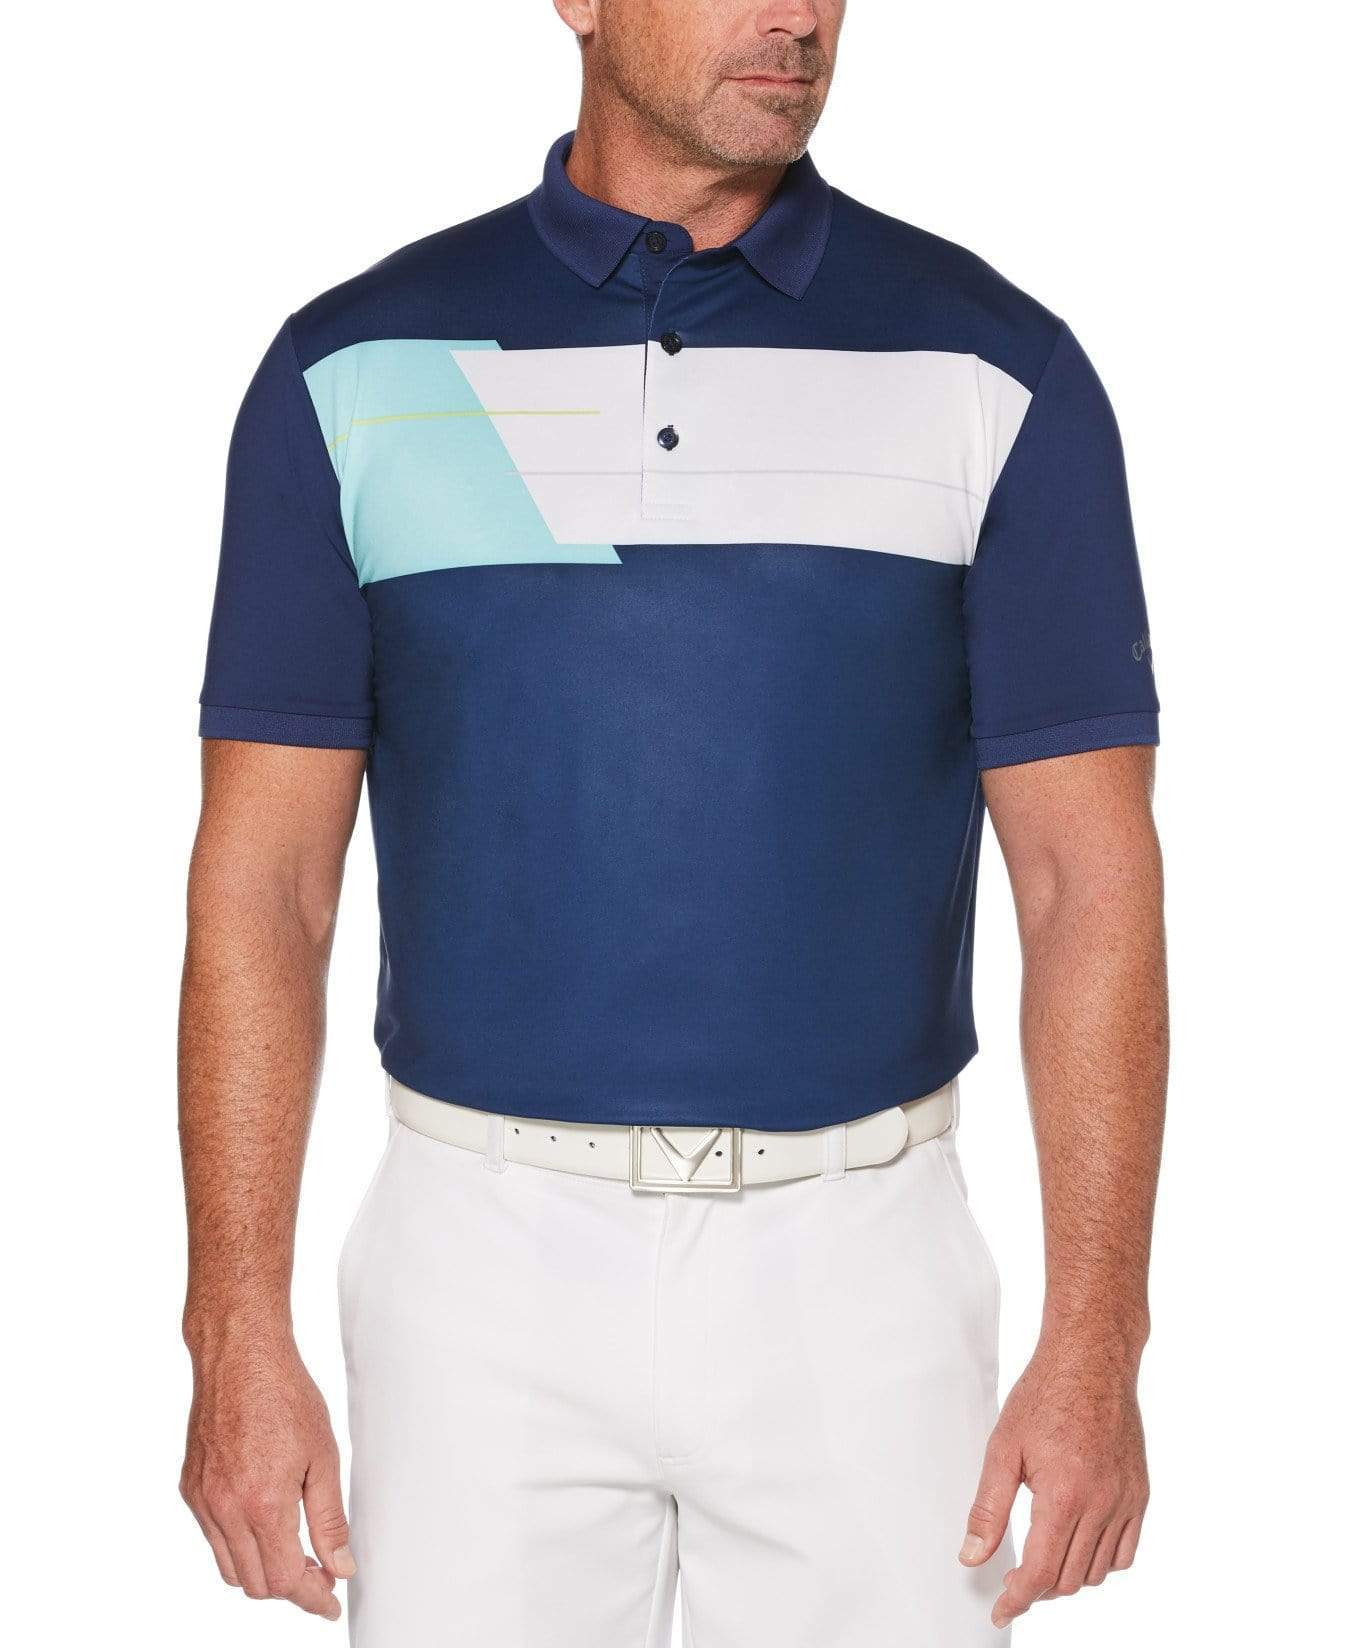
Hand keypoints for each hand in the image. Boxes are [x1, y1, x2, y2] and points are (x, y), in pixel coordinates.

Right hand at [180, 1330, 354, 1620]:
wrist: (240, 1357)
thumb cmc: (284, 1394)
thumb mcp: (324, 1456)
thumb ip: (329, 1519)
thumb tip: (339, 1565)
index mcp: (262, 1504)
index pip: (285, 1580)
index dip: (311, 1597)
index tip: (329, 1603)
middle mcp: (225, 1509)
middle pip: (256, 1584)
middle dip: (290, 1587)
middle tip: (320, 1572)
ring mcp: (203, 1501)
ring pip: (230, 1568)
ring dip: (262, 1569)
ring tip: (294, 1550)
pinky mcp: (190, 1489)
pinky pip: (213, 1538)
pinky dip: (238, 1544)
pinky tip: (263, 1521)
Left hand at [958, 1337, 1148, 1628]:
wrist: (1091, 1360)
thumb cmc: (1046, 1395)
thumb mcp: (1003, 1448)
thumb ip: (987, 1508)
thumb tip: (972, 1554)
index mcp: (1064, 1494)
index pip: (1041, 1572)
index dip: (1018, 1599)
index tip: (1002, 1609)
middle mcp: (1101, 1504)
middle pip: (1068, 1578)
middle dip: (1038, 1588)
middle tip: (1014, 1579)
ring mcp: (1126, 1500)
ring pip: (1097, 1571)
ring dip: (1068, 1576)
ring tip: (1044, 1558)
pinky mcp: (1140, 1493)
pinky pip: (1126, 1551)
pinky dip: (1102, 1561)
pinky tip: (1079, 1544)